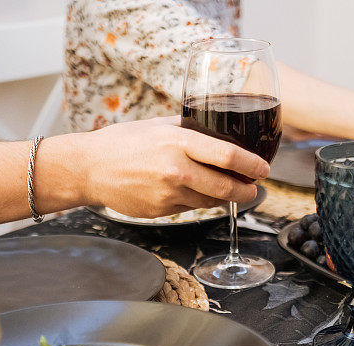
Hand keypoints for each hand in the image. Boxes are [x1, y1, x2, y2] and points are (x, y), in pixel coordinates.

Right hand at [77, 116, 269, 217]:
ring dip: (223, 197)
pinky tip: (190, 191)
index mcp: (178, 142)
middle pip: (226, 186)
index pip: (228, 156)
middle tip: (254, 188)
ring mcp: (169, 194)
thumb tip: (218, 130)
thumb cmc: (122, 142)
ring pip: (210, 201)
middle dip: (247, 190)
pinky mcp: (162, 211)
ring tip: (228, 189)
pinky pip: (190, 208)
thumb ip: (189, 128)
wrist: (89, 169)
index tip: (264, 169)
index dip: (252, 165)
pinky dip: (197, 201)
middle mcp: (176, 170)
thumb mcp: (158, 125)